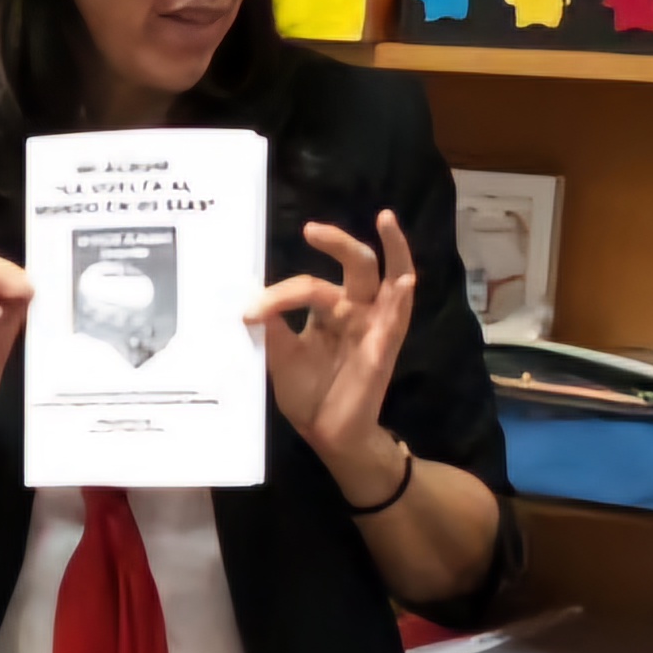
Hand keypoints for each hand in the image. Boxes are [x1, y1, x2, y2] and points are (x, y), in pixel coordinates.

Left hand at [247, 209, 416, 496]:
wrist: (326, 434)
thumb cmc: (308, 394)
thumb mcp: (280, 356)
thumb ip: (272, 327)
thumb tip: (251, 298)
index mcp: (329, 311)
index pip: (307, 286)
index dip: (276, 296)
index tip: (248, 312)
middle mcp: (355, 310)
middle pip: (356, 264)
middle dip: (337, 242)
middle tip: (310, 229)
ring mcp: (374, 325)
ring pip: (388, 277)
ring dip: (391, 248)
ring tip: (385, 218)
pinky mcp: (385, 346)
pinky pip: (399, 315)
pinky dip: (402, 293)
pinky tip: (404, 277)